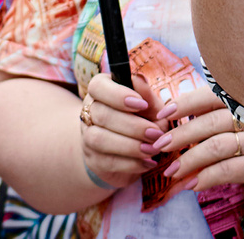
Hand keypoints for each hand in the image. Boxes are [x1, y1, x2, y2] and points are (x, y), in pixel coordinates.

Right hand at [77, 71, 171, 193]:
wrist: (128, 150)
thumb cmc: (142, 120)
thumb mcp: (149, 107)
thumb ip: (147, 95)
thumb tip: (141, 80)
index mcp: (100, 91)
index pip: (98, 87)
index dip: (118, 95)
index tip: (142, 104)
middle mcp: (89, 112)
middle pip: (101, 115)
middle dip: (132, 125)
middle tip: (156, 133)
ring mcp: (88, 137)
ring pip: (99, 139)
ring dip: (130, 146)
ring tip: (153, 149)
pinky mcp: (93, 160)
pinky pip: (108, 161)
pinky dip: (132, 163)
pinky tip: (149, 162)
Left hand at [158, 85, 243, 204]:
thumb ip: (232, 120)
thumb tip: (192, 123)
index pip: (212, 96)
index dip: (185, 103)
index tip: (163, 113)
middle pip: (208, 121)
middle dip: (179, 134)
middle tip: (158, 146)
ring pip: (215, 145)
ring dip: (189, 159)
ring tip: (172, 171)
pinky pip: (228, 169)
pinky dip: (207, 177)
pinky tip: (193, 184)